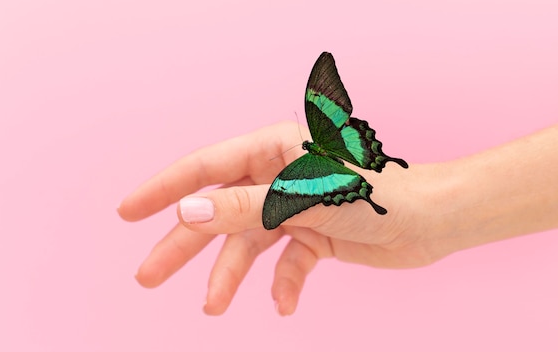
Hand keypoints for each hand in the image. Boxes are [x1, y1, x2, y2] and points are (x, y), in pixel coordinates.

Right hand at [118, 121, 444, 315]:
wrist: (429, 222)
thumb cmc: (374, 195)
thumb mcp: (301, 199)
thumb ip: (244, 207)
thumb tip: (188, 213)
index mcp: (273, 150)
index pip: (206, 168)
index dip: (165, 189)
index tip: (128, 211)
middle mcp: (279, 177)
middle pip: (219, 212)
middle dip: (184, 245)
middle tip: (147, 276)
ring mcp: (296, 208)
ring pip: (249, 244)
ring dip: (231, 275)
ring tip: (212, 308)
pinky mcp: (315, 236)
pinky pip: (287, 263)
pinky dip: (282, 284)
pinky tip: (284, 304)